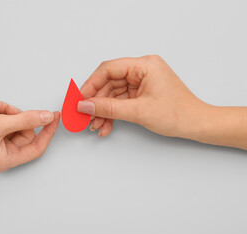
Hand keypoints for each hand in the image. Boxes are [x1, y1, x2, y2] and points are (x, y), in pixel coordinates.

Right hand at [0, 100, 59, 170]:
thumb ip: (26, 120)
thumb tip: (47, 117)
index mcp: (6, 159)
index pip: (37, 147)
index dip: (48, 132)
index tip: (54, 117)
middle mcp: (3, 151)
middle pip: (25, 130)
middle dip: (16, 115)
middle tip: (6, 111)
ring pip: (14, 120)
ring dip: (4, 110)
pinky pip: (3, 116)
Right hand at [77, 55, 208, 138]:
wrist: (197, 125)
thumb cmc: (179, 114)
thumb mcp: (138, 111)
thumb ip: (108, 108)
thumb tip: (85, 105)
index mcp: (144, 65)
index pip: (109, 69)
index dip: (91, 84)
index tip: (80, 99)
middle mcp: (142, 70)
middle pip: (108, 82)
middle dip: (96, 102)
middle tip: (84, 115)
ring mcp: (141, 82)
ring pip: (112, 94)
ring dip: (103, 111)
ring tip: (95, 125)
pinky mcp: (141, 93)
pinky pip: (120, 101)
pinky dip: (112, 113)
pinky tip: (106, 125)